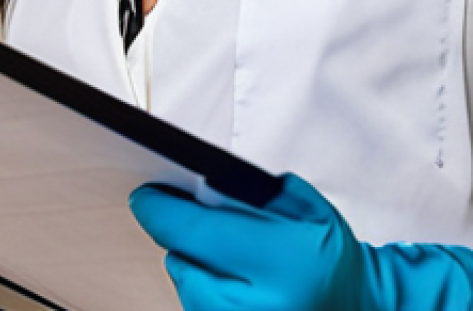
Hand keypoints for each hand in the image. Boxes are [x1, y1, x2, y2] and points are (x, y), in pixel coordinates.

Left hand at [129, 172, 472, 310]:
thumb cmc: (335, 259)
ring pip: (187, 292)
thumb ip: (247, 192)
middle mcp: (262, 307)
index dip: (159, 210)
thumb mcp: (302, 207)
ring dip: (196, 273)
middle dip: (186, 241)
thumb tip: (193, 181)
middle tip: (211, 232)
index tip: (145, 197)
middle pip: (181, 263)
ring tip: (234, 266)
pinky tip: (235, 290)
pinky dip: (208, 298)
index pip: (191, 231)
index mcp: (282, 262)